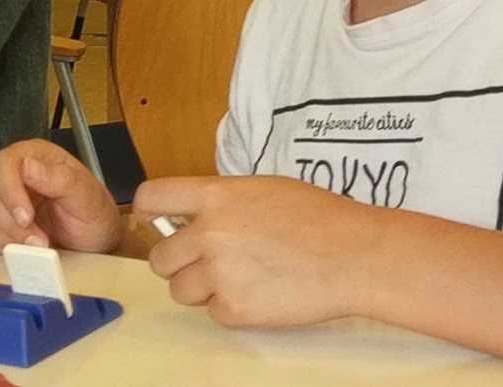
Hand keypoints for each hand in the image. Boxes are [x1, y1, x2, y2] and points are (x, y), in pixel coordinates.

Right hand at [0, 140, 121, 253]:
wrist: (93, 243)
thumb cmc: (92, 215)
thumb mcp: (87, 197)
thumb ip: (61, 179)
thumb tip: (29, 166)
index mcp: (35, 156)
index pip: (4, 163)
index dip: (9, 192)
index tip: (26, 218)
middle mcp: (12, 173)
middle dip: (11, 223)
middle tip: (39, 240)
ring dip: (2, 235)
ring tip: (33, 245)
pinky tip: (16, 248)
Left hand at [135, 176, 373, 327]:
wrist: (354, 255)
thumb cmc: (318, 218)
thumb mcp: (263, 189)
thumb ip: (221, 202)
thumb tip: (190, 216)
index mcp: (218, 196)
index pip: (153, 197)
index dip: (148, 211)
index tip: (154, 220)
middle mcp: (211, 233)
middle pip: (160, 258)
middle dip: (180, 263)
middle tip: (210, 262)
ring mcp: (221, 273)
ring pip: (181, 291)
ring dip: (203, 288)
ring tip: (242, 277)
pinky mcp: (235, 308)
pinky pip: (213, 313)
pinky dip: (231, 307)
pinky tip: (261, 292)